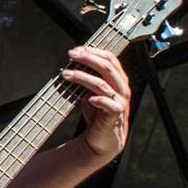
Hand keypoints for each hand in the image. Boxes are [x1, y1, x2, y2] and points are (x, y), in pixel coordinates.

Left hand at [63, 45, 129, 160]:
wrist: (102, 138)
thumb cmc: (97, 112)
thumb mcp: (90, 90)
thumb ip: (87, 77)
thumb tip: (72, 62)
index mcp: (118, 79)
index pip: (110, 59)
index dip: (94, 51)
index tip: (77, 49)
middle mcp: (121, 88)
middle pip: (107, 67)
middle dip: (88, 59)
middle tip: (71, 55)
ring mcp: (120, 102)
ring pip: (103, 84)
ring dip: (83, 77)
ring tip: (66, 74)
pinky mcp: (115, 115)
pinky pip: (110, 105)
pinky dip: (99, 100)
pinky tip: (88, 99)